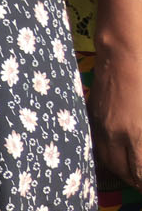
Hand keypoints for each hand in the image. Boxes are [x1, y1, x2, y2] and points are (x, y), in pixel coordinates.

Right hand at [93, 31, 141, 187]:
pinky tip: (118, 154)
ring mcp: (101, 125)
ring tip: (133, 173)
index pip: (140, 173)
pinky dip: (110, 156)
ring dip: (123, 171)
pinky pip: (99, 145)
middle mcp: (115, 134)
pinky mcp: (93, 115)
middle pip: (125, 172)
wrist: (125, 51)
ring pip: (108, 161)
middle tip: (141, 181)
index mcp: (136, 134)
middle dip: (136, 180)